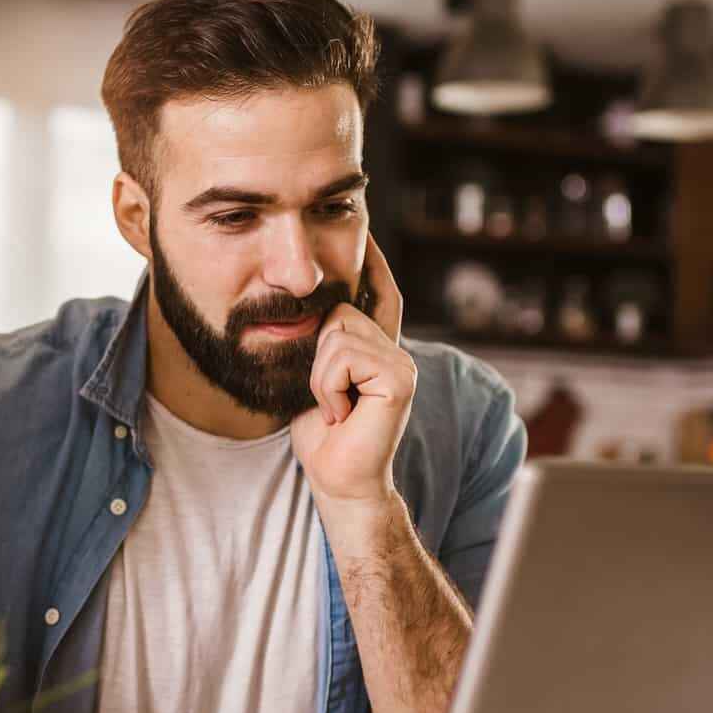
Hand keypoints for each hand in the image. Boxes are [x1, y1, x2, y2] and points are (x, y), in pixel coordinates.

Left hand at [290, 236, 414, 511]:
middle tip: (328, 398)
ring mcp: (402, 362)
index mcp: (377, 348)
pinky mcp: (399, 378)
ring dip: (320, 377)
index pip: (380, 293)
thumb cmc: (322, 437)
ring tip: (335, 408)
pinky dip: (329, 387)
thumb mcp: (315, 379)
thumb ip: (324, 345)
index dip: (373, 263)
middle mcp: (395, 350)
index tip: (367, 232)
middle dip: (317, 355)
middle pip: (338, 310)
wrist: (338, 480)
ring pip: (337, 333)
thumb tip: (310, 308)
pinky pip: (343, 356)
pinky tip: (343, 413)